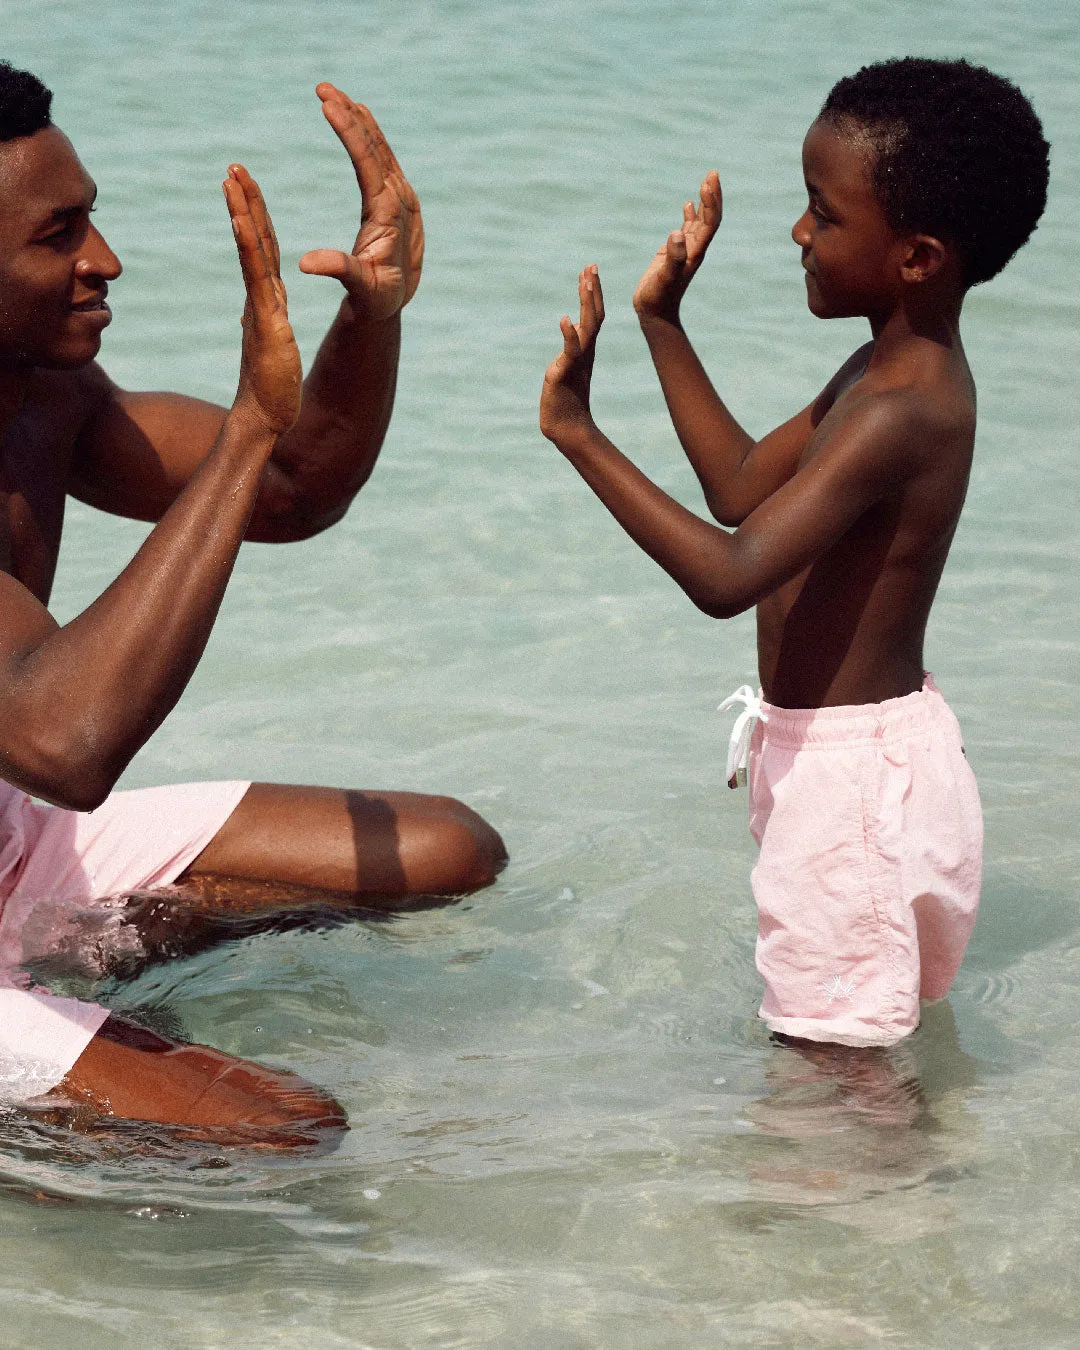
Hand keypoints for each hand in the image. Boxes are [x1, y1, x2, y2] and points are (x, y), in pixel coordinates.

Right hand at [224, 166, 301, 434]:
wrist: (264, 419)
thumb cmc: (270, 390)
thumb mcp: (270, 346)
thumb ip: (261, 326)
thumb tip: (250, 316)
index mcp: (266, 302)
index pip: (261, 251)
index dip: (255, 218)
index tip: (245, 188)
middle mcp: (260, 298)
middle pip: (252, 241)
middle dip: (244, 202)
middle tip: (234, 166)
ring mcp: (260, 307)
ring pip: (251, 252)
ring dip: (242, 213)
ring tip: (233, 179)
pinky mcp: (265, 322)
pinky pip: (257, 278)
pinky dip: (249, 247)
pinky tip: (244, 221)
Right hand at [298, 83, 423, 320]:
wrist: (394, 302)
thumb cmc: (377, 298)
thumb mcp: (360, 287)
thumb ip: (339, 270)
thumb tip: (305, 263)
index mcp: (388, 214)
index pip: (367, 163)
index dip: (349, 132)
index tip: (328, 105)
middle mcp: (398, 199)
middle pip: (374, 147)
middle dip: (349, 115)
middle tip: (323, 88)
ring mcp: (401, 197)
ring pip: (380, 149)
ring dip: (358, 120)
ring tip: (335, 94)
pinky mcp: (398, 199)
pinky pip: (383, 159)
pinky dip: (370, 135)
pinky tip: (360, 116)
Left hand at [540, 265, 604, 450]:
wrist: (567, 429)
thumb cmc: (566, 402)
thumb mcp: (568, 369)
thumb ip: (571, 352)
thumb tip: (572, 332)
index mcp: (586, 350)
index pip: (593, 316)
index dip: (592, 293)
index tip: (590, 271)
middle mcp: (585, 352)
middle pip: (593, 316)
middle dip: (592, 290)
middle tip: (591, 267)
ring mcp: (577, 361)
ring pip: (586, 328)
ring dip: (586, 304)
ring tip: (586, 282)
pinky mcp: (565, 373)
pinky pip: (570, 351)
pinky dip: (569, 336)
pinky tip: (565, 321)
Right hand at [632, 170, 720, 321]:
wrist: (655, 314)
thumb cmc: (658, 298)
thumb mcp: (664, 277)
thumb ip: (673, 257)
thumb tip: (677, 234)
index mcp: (695, 252)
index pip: (710, 222)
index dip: (711, 201)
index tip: (708, 182)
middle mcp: (693, 248)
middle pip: (709, 217)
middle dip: (712, 195)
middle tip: (712, 173)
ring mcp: (685, 250)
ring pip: (700, 221)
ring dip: (704, 201)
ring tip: (706, 181)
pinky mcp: (674, 253)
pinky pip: (687, 230)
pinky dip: (690, 215)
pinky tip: (688, 204)